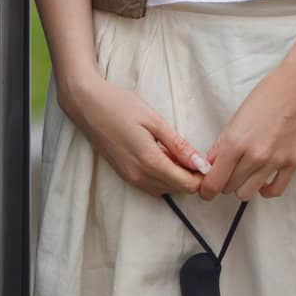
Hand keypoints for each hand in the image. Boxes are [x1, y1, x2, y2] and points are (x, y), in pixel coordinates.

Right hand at [66, 74, 213, 198]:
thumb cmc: (120, 106)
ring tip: (180, 151)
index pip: (185, 184)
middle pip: (176, 189)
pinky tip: (164, 154)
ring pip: (164, 188)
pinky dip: (163, 175)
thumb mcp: (154, 120)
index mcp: (149, 162)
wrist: (87, 105)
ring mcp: (129, 177)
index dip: (201, 176)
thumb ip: (177, 145)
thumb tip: (199, 163)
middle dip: (191, 176)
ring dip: (176, 176)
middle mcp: (138, 176)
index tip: (208, 161)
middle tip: (196, 153)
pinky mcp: (124, 174)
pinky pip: (151, 184)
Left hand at [197, 59, 295, 202]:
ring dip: (243, 186)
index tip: (206, 189)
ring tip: (246, 174)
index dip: (206, 189)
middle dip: (225, 181)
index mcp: (235, 141)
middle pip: (229, 188)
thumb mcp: (239, 115)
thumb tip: (211, 164)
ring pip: (247, 193)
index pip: (213, 182)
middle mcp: (254, 155)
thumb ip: (223, 143)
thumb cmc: (270, 92)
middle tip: (229, 172)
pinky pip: (275, 190)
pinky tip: (263, 180)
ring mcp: (275, 161)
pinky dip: (266, 189)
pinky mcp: (293, 162)